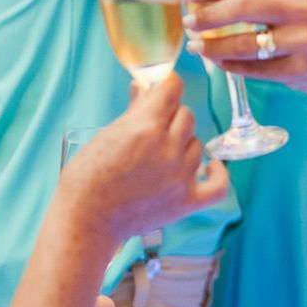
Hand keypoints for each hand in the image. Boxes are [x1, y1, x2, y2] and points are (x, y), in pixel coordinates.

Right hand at [56, 76, 227, 242]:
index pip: (172, 89)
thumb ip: (134, 110)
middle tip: (154, 130)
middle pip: (186, 116)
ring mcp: (180, 176)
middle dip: (171, 117)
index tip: (163, 89)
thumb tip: (145, 87)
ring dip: (184, 145)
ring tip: (162, 156)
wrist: (87, 220)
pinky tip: (210, 166)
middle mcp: (167, 148)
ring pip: (197, 144)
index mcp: (145, 127)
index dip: (167, 86)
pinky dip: (217, 173)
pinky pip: (219, 184)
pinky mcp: (187, 201)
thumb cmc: (88, 177)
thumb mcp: (107, 134)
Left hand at [182, 0, 306, 96]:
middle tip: (187, 20)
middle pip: (244, 7)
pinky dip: (232, 66)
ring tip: (196, 46)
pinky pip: (257, 70)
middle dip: (208, 14)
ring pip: (248, 43)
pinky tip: (218, 63)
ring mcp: (304, 41)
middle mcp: (304, 9)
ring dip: (215, 46)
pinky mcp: (302, 70)